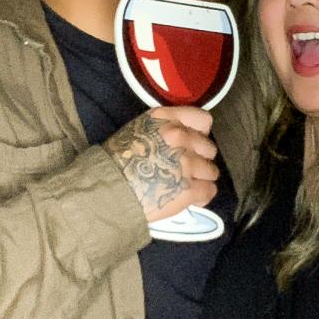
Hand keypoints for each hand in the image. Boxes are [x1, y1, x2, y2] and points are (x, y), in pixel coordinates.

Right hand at [103, 107, 218, 221]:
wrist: (106, 190)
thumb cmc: (117, 161)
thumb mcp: (138, 130)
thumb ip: (163, 129)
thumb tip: (183, 138)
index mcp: (166, 119)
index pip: (203, 120)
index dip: (199, 135)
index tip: (190, 145)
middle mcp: (179, 137)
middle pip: (209, 148)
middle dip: (199, 159)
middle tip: (183, 169)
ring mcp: (187, 163)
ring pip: (212, 171)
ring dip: (200, 179)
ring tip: (183, 185)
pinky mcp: (189, 189)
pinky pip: (209, 191)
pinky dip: (201, 197)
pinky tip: (187, 198)